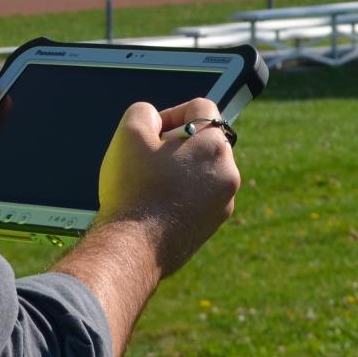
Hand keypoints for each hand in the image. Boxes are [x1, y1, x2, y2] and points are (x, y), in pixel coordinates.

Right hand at [92, 98, 240, 278]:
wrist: (133, 247)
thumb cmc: (133, 188)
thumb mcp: (129, 133)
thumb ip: (144, 112)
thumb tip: (155, 120)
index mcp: (215, 146)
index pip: (201, 109)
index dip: (171, 113)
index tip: (152, 133)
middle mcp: (228, 174)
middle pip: (203, 142)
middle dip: (175, 144)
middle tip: (147, 158)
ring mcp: (223, 203)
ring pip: (201, 172)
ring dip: (178, 170)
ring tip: (149, 184)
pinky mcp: (211, 226)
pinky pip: (198, 199)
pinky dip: (179, 196)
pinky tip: (154, 205)